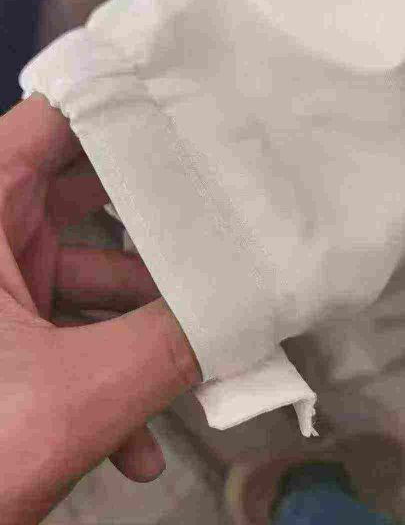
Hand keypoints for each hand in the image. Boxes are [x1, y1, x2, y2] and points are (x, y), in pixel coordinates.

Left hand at [0, 95, 200, 524]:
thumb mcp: (69, 398)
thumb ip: (168, 348)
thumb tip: (243, 312)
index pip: (52, 121)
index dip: (121, 102)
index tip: (188, 103)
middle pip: (79, 191)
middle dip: (151, 217)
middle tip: (214, 212)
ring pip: (82, 271)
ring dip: (138, 319)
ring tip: (193, 354)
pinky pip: (65, 326)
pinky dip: (104, 366)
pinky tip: (135, 440)